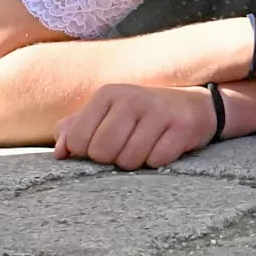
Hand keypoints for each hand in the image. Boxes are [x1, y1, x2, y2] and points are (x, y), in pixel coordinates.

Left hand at [54, 84, 213, 169]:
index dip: (88, 152)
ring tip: (146, 146)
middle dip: (113, 159)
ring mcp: (159, 111)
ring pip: (129, 160)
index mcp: (108, 94)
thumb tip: (60, 153)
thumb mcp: (108, 114)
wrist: (196, 106)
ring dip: (136, 162)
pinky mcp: (182, 126)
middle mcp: (132, 98)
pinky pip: (156, 160)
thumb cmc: (142, 115)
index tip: (105, 144)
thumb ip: (76, 129)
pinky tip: (164, 145)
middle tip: (127, 147)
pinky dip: (158, 160)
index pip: (79, 140)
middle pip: (102, 152)